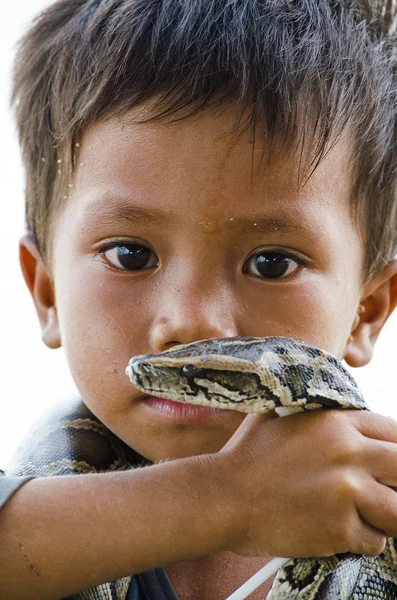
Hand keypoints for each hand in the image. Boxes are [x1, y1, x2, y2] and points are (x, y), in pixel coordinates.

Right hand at [213, 410, 396, 557]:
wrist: (223, 497)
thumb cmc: (248, 456)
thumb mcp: (282, 415)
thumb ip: (320, 414)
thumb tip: (347, 417)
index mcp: (336, 422)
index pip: (393, 431)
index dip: (393, 450)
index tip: (386, 465)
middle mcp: (347, 453)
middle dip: (395, 481)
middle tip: (378, 491)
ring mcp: (345, 492)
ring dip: (387, 515)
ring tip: (366, 514)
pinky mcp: (339, 529)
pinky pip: (375, 542)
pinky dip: (362, 540)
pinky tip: (338, 530)